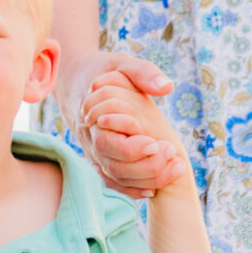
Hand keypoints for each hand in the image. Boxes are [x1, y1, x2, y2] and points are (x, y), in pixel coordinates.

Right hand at [60, 50, 182, 198]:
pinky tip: (153, 188)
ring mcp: (94, 152)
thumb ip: (144, 73)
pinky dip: (131, 188)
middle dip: (146, 166)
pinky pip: (113, 181)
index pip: (108, 142)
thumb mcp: (122, 64)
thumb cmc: (103, 71)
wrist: (77, 82)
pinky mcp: (100, 159)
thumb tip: (166, 87)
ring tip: (174, 167)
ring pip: (115, 178)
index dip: (133, 148)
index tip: (156, 142)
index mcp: (93, 116)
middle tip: (171, 153)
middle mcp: (91, 139)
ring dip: (145, 179)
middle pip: (114, 166)